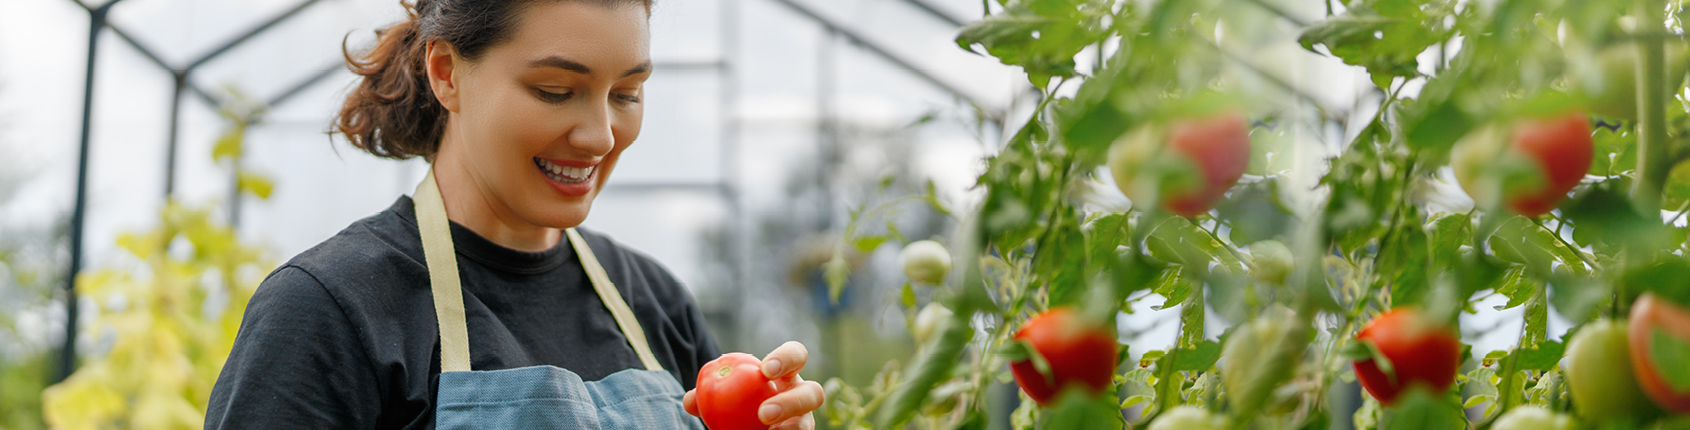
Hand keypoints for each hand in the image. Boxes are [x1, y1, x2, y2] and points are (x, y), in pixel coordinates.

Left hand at [684, 341, 823, 428]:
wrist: (745, 421)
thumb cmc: (733, 402)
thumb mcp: (721, 395)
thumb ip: (707, 395)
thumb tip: (690, 400)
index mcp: (787, 373)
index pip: (796, 355)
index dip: (786, 359)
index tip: (765, 370)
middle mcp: (802, 396)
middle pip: (814, 393)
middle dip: (791, 402)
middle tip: (764, 413)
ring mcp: (804, 421)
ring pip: (806, 426)